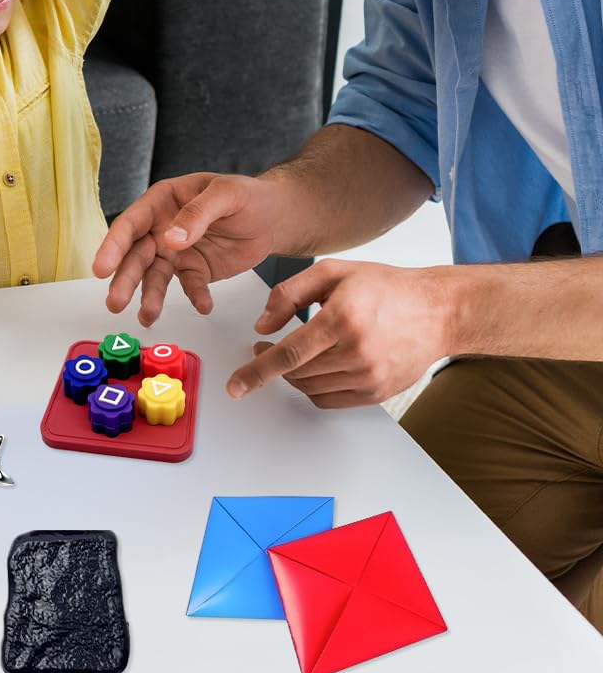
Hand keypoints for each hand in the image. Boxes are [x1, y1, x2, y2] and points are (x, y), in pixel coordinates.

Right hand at [93, 172, 283, 324]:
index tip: (102, 268)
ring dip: (150, 297)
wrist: (274, 216)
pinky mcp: (194, 271)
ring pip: (155, 277)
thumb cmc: (248, 195)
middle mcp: (161, 228)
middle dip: (124, 280)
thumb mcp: (226, 194)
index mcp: (162, 201)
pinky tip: (203, 305)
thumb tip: (171, 239)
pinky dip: (194, 297)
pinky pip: (189, 286)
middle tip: (115, 302)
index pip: (131, 223)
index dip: (113, 245)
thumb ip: (198, 214)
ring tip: (148, 317)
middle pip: (136, 255)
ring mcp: (176, 252)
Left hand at [227, 259, 452, 406]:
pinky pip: (329, 400)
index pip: (289, 353)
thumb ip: (289, 293)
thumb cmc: (386, 287)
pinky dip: (312, 388)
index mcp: (343, 319)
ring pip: (310, 388)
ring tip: (294, 352)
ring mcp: (369, 377)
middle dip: (271, 363)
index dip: (257, 371)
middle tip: (264, 346)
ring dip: (292, 375)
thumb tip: (262, 325)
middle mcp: (357, 352)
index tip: (236, 385)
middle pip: (296, 373)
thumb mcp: (333, 272)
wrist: (437, 311)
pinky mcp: (377, 392)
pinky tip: (314, 368)